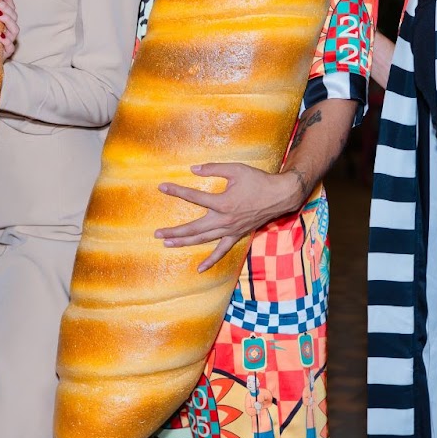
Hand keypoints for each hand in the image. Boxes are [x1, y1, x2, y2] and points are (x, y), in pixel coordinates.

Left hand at [0, 0, 17, 58]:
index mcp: (3, 21)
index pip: (9, 6)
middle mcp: (8, 30)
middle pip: (13, 15)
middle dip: (4, 6)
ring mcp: (9, 41)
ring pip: (15, 28)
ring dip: (7, 19)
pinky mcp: (7, 53)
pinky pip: (10, 46)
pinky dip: (6, 40)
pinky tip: (0, 35)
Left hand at [156, 163, 307, 271]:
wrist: (279, 195)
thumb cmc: (258, 180)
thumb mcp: (235, 169)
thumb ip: (213, 168)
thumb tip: (193, 169)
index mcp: (222, 202)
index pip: (194, 197)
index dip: (177, 191)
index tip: (162, 187)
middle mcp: (224, 220)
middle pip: (193, 228)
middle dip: (174, 231)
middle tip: (157, 234)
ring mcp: (230, 230)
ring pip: (203, 239)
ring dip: (185, 242)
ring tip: (167, 244)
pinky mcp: (237, 235)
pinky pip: (222, 251)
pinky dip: (211, 260)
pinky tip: (200, 268)